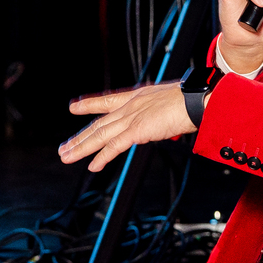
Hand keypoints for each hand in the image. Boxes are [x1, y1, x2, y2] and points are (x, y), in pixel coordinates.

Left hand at [59, 81, 194, 171]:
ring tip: (66, 156)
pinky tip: (93, 165)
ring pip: (100, 135)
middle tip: (64, 147)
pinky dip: (102, 156)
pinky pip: (115, 145)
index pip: (107, 101)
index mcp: (138, 97)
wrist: (198, 100)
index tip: (74, 107)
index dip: (89, 105)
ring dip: (82, 147)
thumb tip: (166, 117)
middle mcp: (131, 106)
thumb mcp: (172, 102)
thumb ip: (162, 111)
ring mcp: (132, 117)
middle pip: (99, 124)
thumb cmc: (193, 100)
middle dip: (80, 137)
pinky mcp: (138, 130)